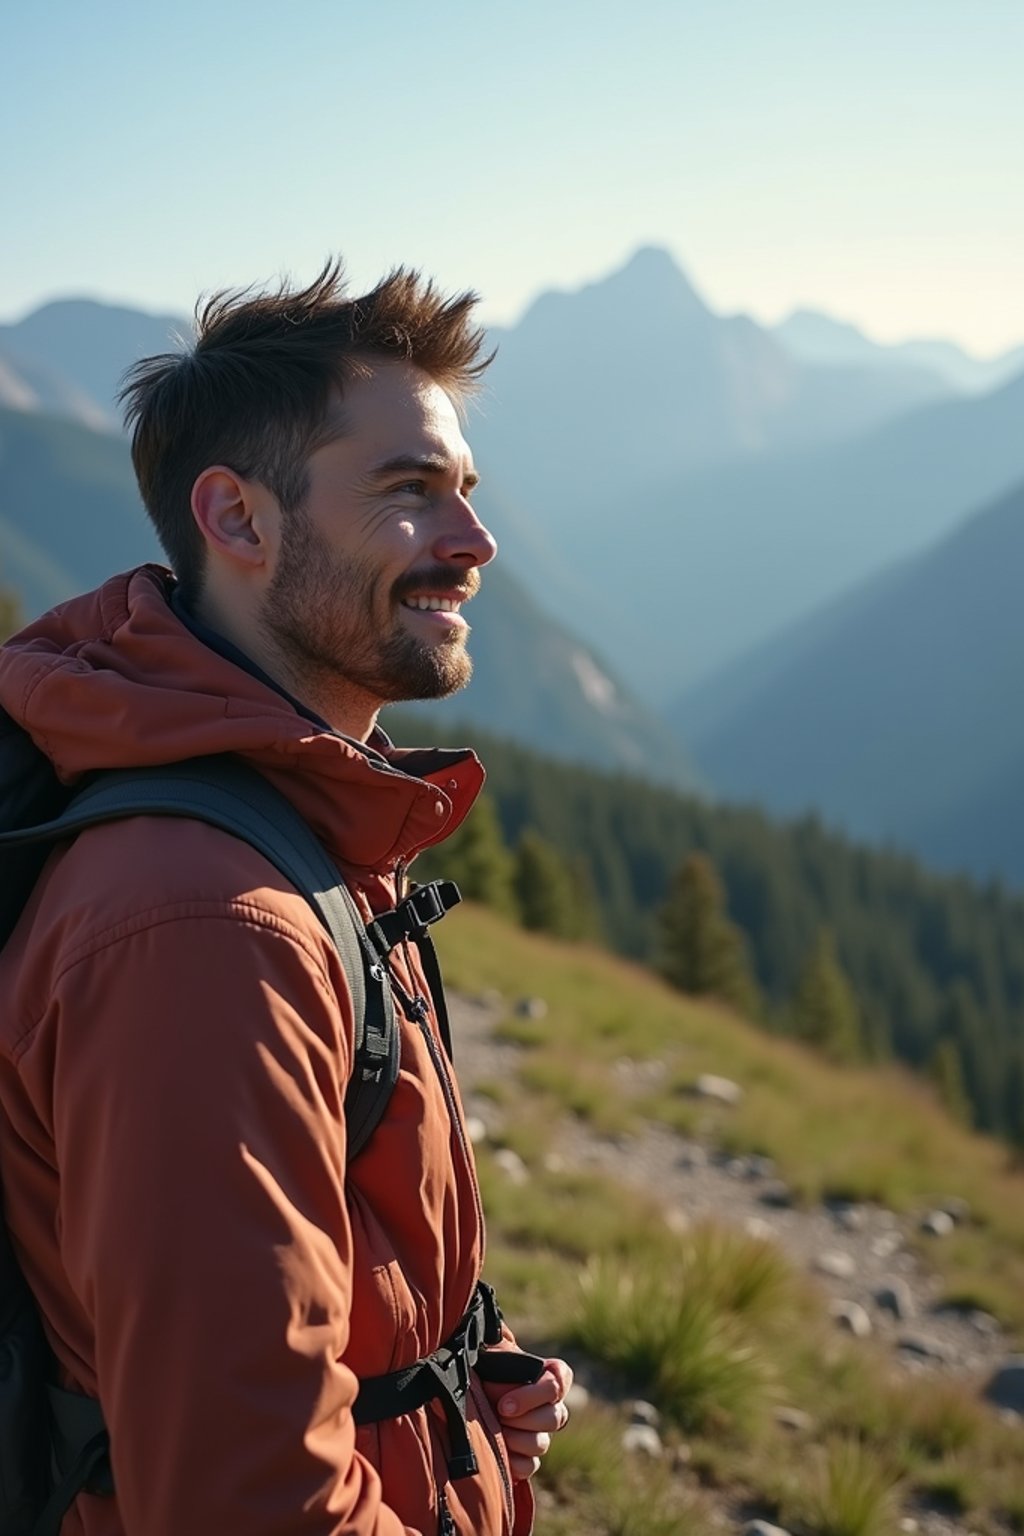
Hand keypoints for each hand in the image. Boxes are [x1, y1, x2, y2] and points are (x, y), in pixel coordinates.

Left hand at [483, 1357, 573, 1480]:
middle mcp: (551, 1405)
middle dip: (522, 1419)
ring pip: (541, 1444)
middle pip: (554, 1418)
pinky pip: (530, 1466)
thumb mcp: (493, 1357)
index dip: (534, 1395)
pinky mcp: (528, 1457)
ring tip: (496, 1430)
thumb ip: (504, 1357)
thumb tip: (503, 1357)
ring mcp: (542, 1433)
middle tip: (498, 1415)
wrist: (470, 1394)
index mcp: (548, 1375)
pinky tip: (498, 1450)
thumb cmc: (484, 1370)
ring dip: (515, 1439)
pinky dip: (513, 1461)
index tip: (505, 1404)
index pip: (559, 1381)